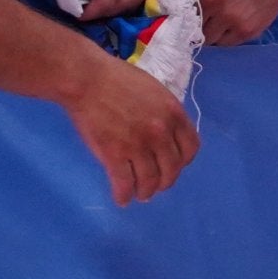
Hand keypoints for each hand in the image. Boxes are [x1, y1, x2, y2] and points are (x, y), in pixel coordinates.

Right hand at [66, 55, 198, 203]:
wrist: (86, 79)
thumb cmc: (116, 79)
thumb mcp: (153, 91)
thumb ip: (163, 113)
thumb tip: (166, 134)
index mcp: (174, 114)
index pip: (191, 148)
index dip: (182, 161)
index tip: (173, 165)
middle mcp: (161, 133)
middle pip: (172, 169)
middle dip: (165, 182)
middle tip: (156, 185)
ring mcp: (138, 145)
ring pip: (149, 181)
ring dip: (145, 192)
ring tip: (140, 194)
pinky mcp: (115, 155)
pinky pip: (124, 184)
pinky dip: (123, 196)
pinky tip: (121, 199)